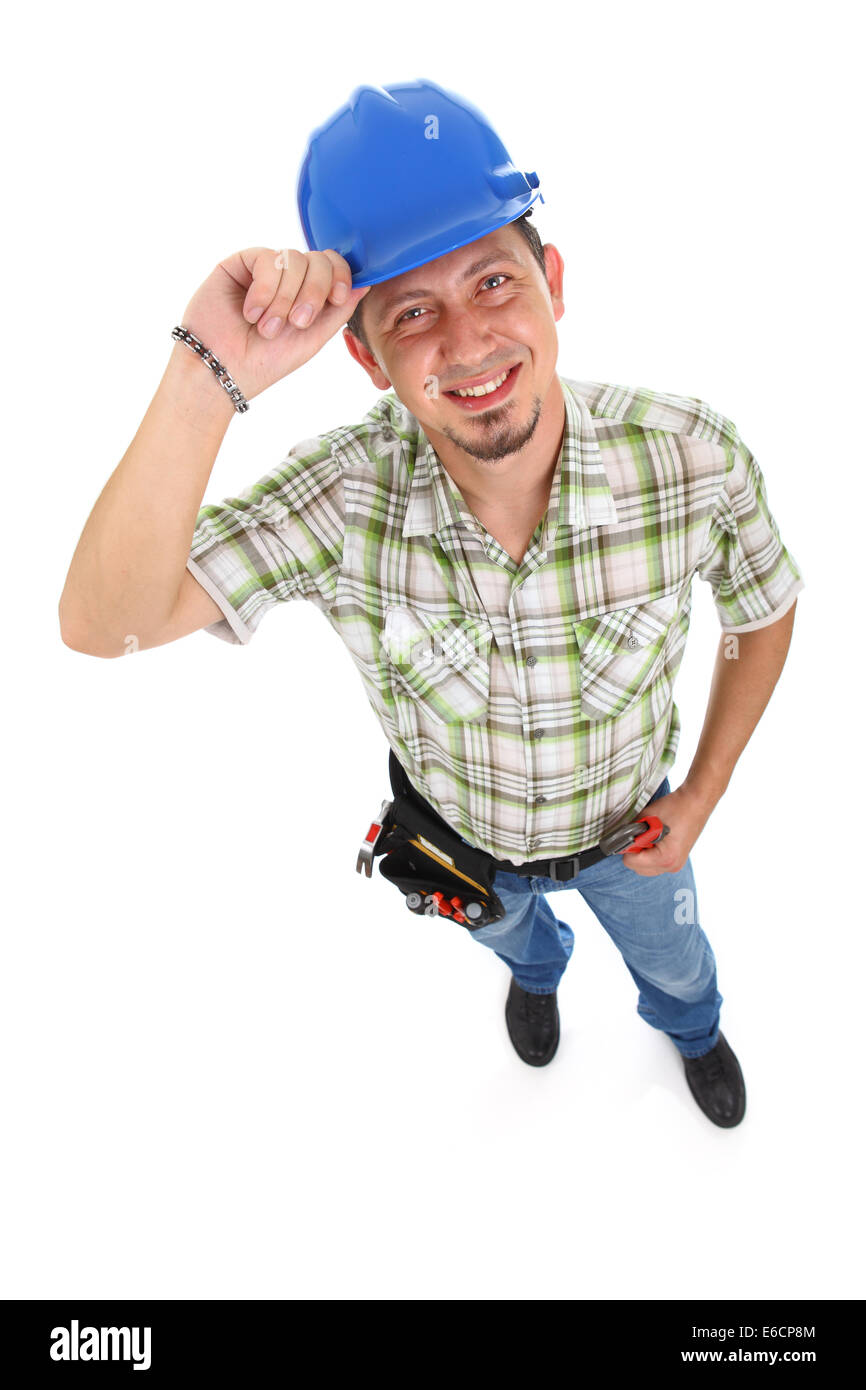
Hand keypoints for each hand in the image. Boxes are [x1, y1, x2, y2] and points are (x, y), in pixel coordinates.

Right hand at [178, 247, 369, 401]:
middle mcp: (288, 279)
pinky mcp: (240, 263)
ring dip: (285, 299)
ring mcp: (264, 269)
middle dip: (313, 292)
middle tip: (297, 323)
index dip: (341, 276)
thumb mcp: (312, 339)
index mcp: (309, 295)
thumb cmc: (264, 362)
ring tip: (266, 328)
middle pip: (319, 259)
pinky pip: (266, 259)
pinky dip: (264, 290)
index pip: (334, 267)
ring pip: (294, 259)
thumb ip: (337, 311)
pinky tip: (250, 313)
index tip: (337, 299)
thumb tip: (365, 283)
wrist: (221, 371)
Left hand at [620, 783, 714, 876]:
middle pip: (638, 869)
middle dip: (634, 853)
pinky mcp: (677, 861)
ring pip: (646, 869)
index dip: (627, 847)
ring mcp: (676, 865)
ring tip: (648, 837)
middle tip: (639, 836)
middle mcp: (671, 866)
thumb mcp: (646, 817)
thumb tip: (620, 837)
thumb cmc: (675, 807)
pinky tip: (655, 841)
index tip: (632, 835)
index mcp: (665, 857)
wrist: (696, 802)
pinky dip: (650, 855)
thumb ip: (631, 830)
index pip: (631, 862)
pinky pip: (656, 865)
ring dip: (642, 855)